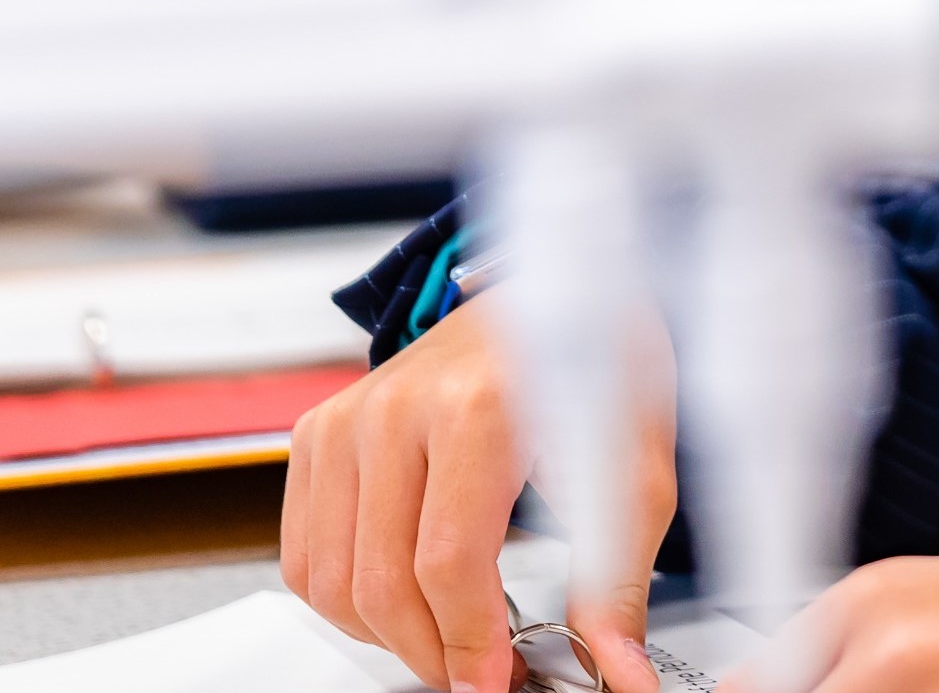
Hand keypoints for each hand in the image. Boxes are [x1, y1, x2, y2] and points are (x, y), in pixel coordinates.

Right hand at [283, 295, 680, 692]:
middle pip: (380, 583)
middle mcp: (398, 407)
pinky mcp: (320, 430)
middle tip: (480, 674)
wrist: (554, 286)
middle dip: (430, 654)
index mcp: (477, 406)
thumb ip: (617, 577)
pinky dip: (343, 597)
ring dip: (385, 634)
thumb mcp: (634, 466)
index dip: (469, 644)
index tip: (498, 682)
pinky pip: (303, 552)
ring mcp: (349, 416)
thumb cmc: (595, 361)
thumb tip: (618, 671)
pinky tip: (403, 597)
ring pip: (330, 580)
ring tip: (448, 640)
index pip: (447, 563)